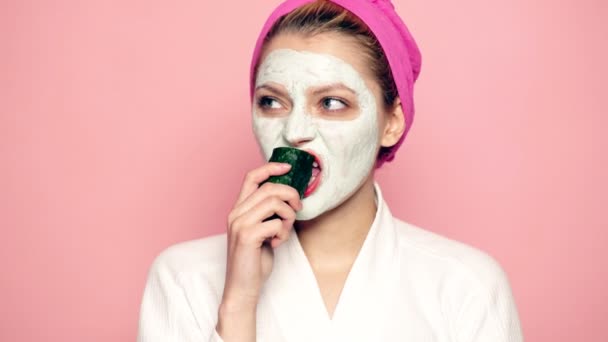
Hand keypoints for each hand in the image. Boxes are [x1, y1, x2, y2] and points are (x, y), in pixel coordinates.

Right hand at [221, 162, 302, 310]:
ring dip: (288, 217)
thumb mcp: (261, 231)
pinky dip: (283, 232)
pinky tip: (277, 244)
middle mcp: (236, 213)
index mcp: (238, 209)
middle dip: (291, 196)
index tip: (288, 167)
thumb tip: (290, 197)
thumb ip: (268, 214)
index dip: (271, 168)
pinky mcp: (247, 236)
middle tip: (298, 210)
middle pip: (270, 188)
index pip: (252, 177)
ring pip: (275, 202)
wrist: (242, 287)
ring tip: (284, 232)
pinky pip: (276, 222)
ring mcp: (240, 224)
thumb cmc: (254, 261)